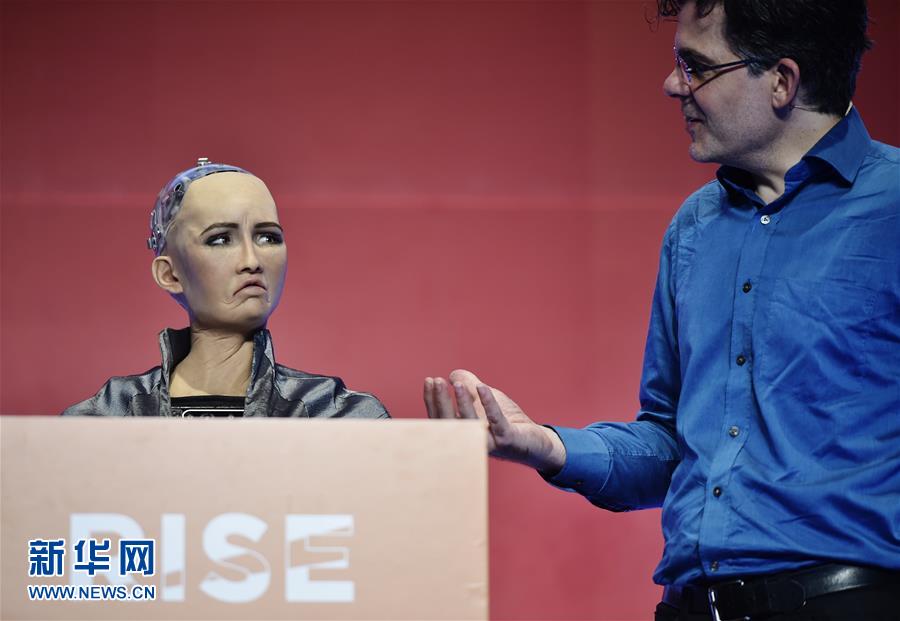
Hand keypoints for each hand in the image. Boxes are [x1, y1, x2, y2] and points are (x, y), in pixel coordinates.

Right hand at [423, 369, 565, 473]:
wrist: (534, 441)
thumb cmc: (507, 421)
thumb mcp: (486, 399)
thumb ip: (470, 385)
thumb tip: (453, 374)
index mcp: (463, 432)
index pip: (441, 417)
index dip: (433, 400)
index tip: (429, 380)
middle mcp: (472, 440)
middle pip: (450, 423)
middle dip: (442, 402)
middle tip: (436, 382)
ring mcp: (490, 442)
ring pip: (471, 424)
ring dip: (463, 403)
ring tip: (457, 384)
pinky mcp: (507, 439)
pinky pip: (496, 421)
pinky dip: (489, 404)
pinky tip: (482, 388)